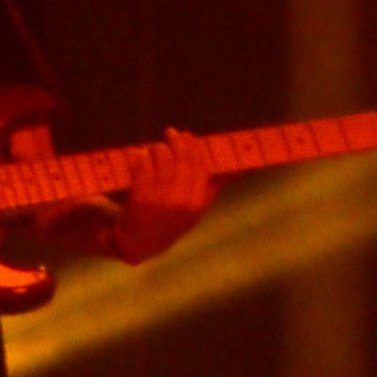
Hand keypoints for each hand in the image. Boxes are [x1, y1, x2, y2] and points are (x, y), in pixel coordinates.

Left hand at [109, 129, 217, 262]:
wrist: (141, 243)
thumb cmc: (171, 224)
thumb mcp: (196, 212)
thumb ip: (212, 189)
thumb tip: (237, 170)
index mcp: (196, 203)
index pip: (200, 167)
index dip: (195, 149)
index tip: (191, 137)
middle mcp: (180, 199)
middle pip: (182, 160)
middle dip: (178, 142)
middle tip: (172, 132)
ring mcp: (159, 197)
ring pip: (162, 159)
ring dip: (158, 148)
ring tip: (156, 146)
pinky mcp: (139, 195)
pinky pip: (142, 166)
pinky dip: (141, 156)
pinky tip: (140, 153)